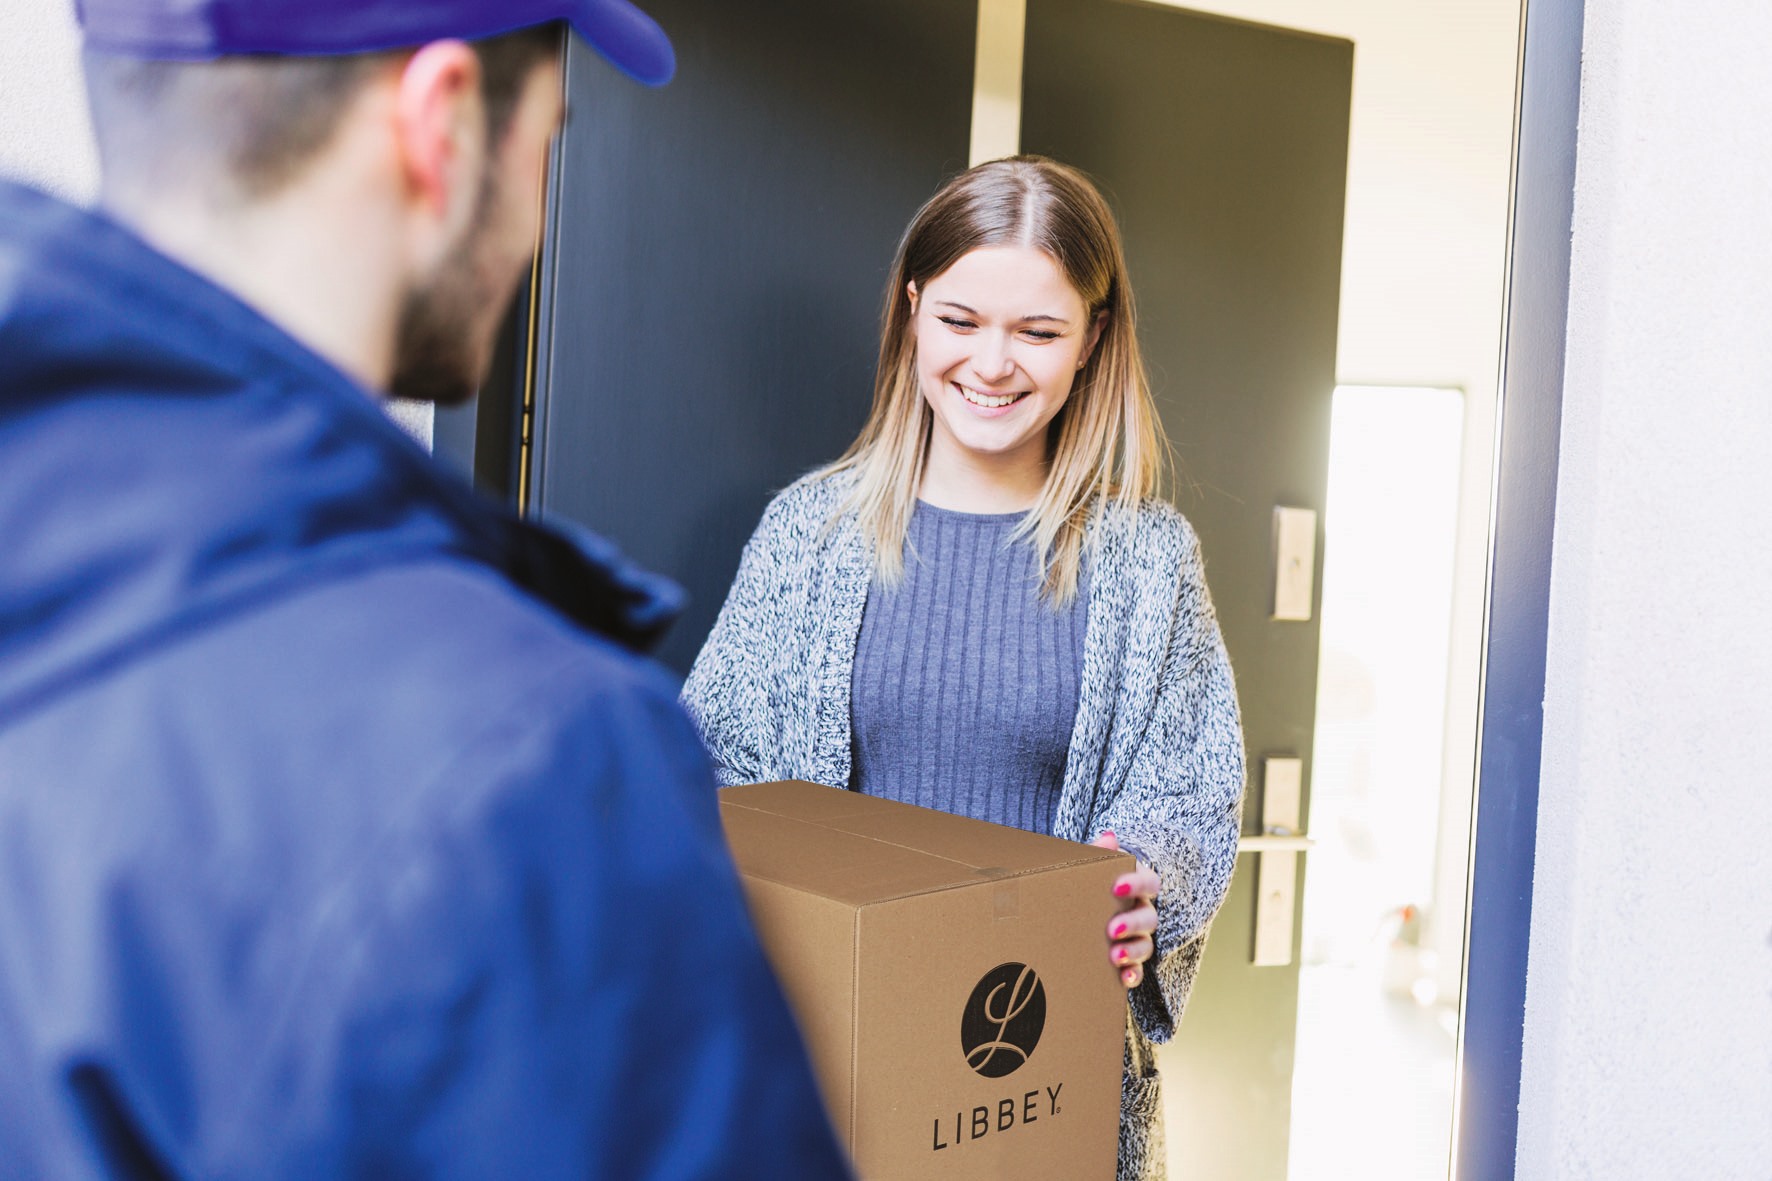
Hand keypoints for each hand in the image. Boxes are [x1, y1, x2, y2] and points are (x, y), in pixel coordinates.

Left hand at [1093, 830, 1159, 989]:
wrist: (1073, 904)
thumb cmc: (1084, 880)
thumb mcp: (1087, 866)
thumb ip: (1096, 852)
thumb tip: (1109, 836)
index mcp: (1135, 885)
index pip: (1149, 881)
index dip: (1137, 884)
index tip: (1117, 886)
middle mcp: (1141, 910)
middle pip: (1149, 917)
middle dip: (1133, 923)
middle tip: (1112, 929)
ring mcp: (1137, 936)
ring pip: (1147, 945)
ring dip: (1134, 951)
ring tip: (1115, 956)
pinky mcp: (1128, 959)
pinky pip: (1138, 969)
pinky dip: (1133, 974)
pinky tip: (1123, 978)